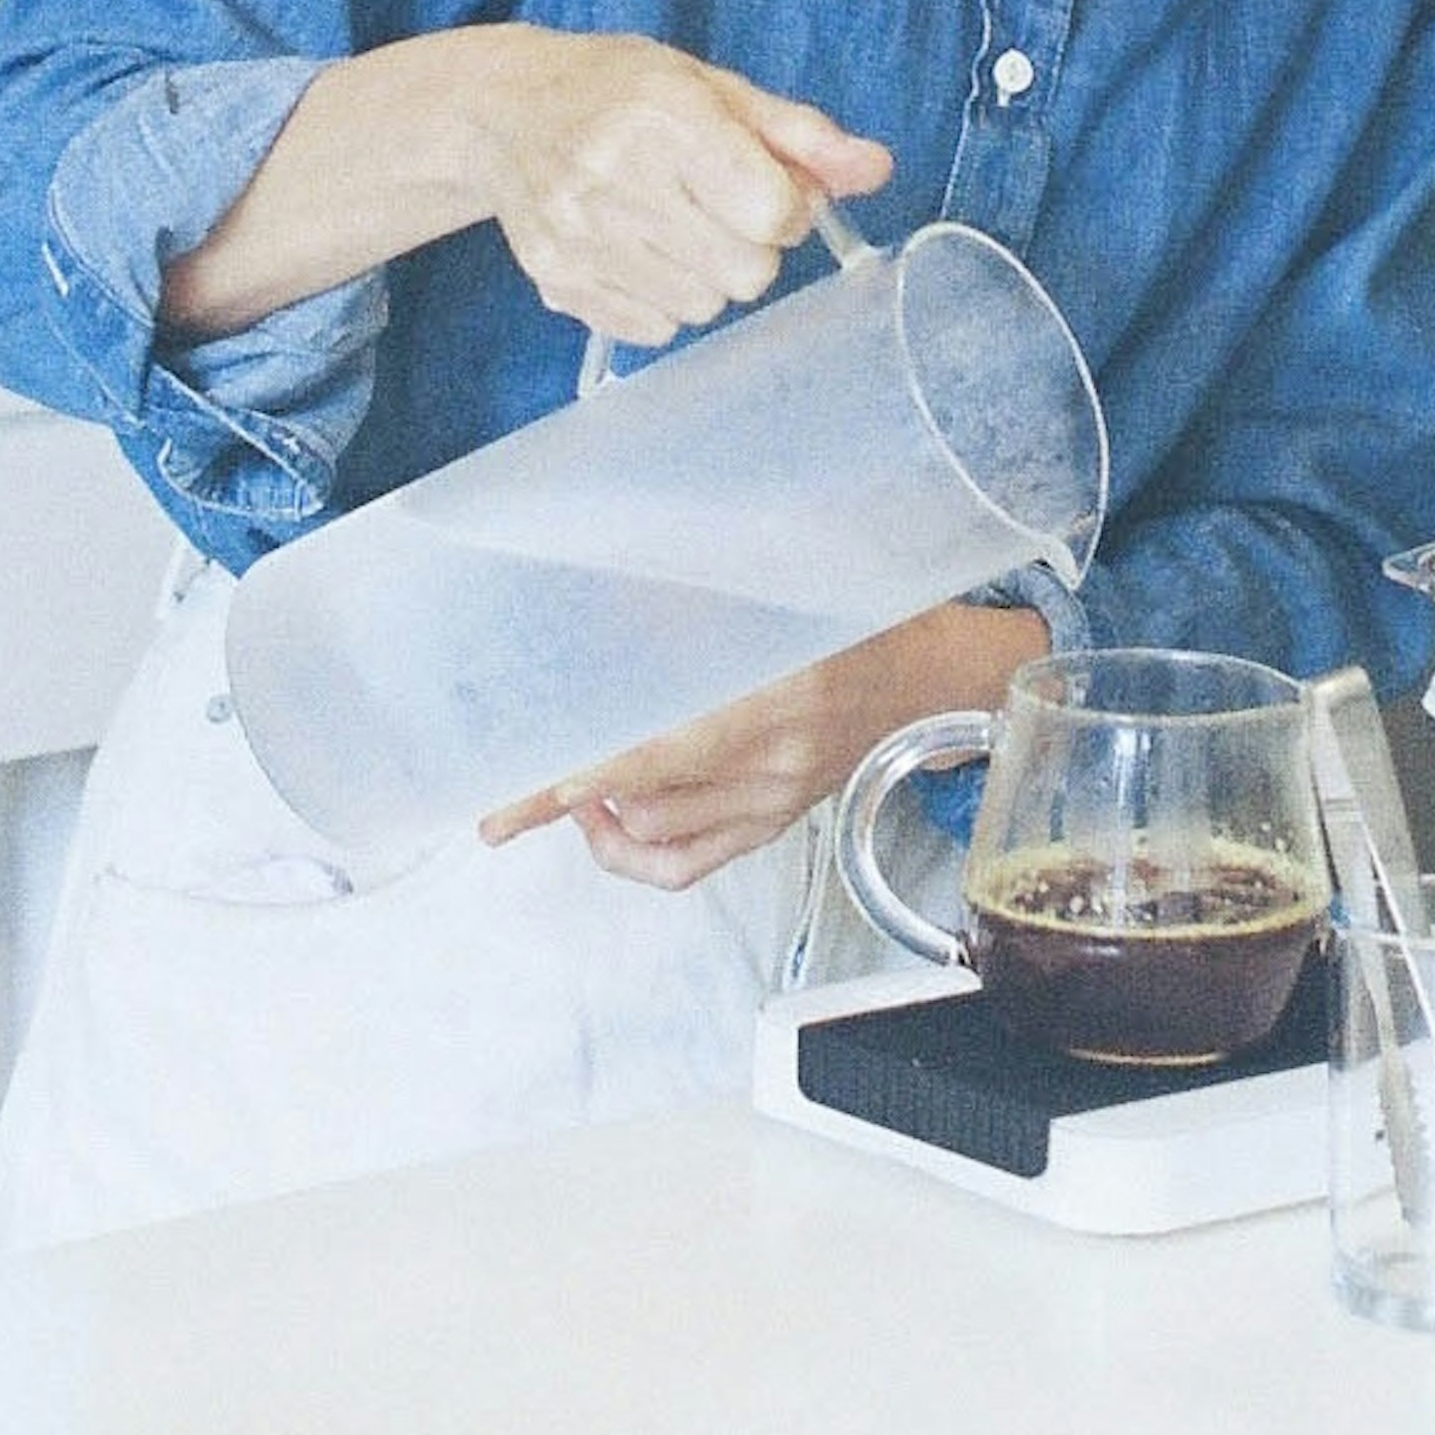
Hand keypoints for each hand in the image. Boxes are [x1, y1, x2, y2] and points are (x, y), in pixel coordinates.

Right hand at [457, 25, 888, 349]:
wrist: (502, 111)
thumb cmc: (619, 90)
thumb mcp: (713, 87)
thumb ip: (799, 134)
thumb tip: (876, 170)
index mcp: (666, 117)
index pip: (772, 211)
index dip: (787, 206)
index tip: (763, 185)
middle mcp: (615, 178)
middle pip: (747, 272)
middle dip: (752, 246)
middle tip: (718, 209)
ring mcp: (580, 237)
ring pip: (704, 307)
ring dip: (708, 276)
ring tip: (674, 226)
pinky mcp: (556, 280)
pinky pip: (655, 329)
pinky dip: (663, 301)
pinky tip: (638, 251)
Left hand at [479, 601, 1047, 890]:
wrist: (934, 677)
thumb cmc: (866, 607)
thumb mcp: (796, 566)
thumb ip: (708, 574)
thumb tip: (611, 568)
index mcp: (783, 690)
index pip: (663, 751)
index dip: (589, 774)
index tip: (527, 787)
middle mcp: (775, 760)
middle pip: (647, 801)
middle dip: (566, 799)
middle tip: (500, 799)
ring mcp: (774, 803)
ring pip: (657, 835)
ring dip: (597, 813)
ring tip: (564, 776)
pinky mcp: (773, 826)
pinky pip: (687, 867)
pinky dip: (632, 852)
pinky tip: (609, 815)